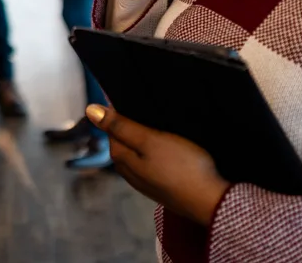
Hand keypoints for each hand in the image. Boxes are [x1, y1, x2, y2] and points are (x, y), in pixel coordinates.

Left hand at [87, 105, 229, 225]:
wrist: (211, 201)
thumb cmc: (181, 166)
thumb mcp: (150, 140)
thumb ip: (120, 126)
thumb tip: (89, 110)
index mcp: (122, 159)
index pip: (111, 130)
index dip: (119, 114)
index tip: (133, 100)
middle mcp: (128, 173)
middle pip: (123, 143)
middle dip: (129, 127)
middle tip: (148, 111)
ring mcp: (145, 183)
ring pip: (137, 155)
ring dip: (144, 141)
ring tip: (160, 127)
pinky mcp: (161, 188)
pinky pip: (151, 165)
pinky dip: (155, 154)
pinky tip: (169, 149)